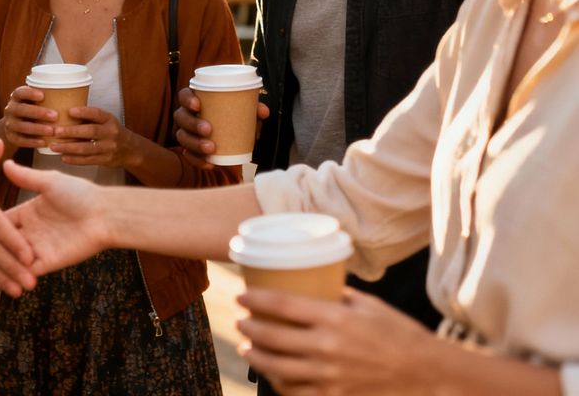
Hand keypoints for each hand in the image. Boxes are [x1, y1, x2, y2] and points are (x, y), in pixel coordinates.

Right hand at [0, 85, 57, 151]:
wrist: (18, 126)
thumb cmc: (35, 109)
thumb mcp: (37, 101)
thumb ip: (49, 97)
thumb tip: (76, 93)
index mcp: (16, 97)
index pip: (19, 92)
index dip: (29, 93)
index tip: (43, 95)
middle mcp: (10, 109)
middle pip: (21, 109)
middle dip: (38, 112)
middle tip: (55, 116)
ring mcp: (9, 123)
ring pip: (21, 126)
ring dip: (37, 129)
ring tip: (52, 131)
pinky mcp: (11, 137)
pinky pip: (20, 140)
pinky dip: (32, 142)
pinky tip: (44, 142)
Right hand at [0, 160, 111, 278]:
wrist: (106, 213)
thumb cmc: (81, 194)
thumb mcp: (49, 181)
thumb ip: (26, 177)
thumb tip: (4, 161)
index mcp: (25, 213)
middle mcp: (27, 234)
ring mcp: (35, 250)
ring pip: (2, 263)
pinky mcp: (46, 262)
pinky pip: (19, 273)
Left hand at [49, 106, 140, 167]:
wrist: (131, 150)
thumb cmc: (112, 132)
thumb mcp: (106, 121)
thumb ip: (90, 118)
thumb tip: (64, 113)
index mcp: (109, 120)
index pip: (97, 114)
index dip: (84, 112)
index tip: (69, 111)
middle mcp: (110, 133)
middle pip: (90, 131)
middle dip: (71, 132)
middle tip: (55, 131)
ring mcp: (109, 148)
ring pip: (87, 148)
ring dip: (68, 148)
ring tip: (54, 146)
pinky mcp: (106, 160)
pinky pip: (88, 160)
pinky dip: (74, 159)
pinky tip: (63, 157)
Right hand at [172, 87, 268, 168]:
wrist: (232, 138)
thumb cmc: (233, 117)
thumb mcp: (244, 111)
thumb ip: (253, 109)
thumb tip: (263, 111)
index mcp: (195, 101)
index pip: (183, 95)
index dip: (187, 99)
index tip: (198, 105)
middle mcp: (186, 116)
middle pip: (180, 117)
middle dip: (193, 124)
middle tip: (209, 129)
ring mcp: (186, 133)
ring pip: (182, 137)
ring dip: (195, 143)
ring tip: (211, 148)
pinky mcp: (189, 150)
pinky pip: (188, 155)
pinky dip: (197, 160)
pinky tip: (209, 163)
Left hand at [238, 287, 438, 394]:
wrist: (428, 374)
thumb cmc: (400, 333)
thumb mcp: (370, 305)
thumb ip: (339, 296)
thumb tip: (314, 284)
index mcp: (336, 318)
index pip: (282, 305)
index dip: (255, 300)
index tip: (241, 296)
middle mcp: (327, 347)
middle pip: (272, 336)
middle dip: (249, 328)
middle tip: (241, 322)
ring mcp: (329, 376)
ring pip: (276, 367)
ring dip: (256, 357)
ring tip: (247, 349)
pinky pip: (295, 392)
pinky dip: (278, 383)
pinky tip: (272, 374)